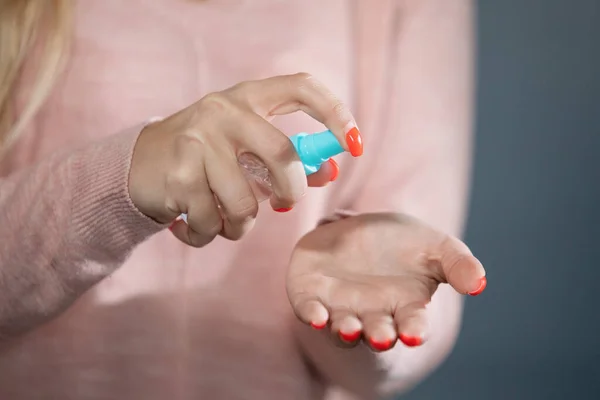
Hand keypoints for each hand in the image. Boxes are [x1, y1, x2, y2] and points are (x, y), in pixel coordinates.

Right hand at [129, 73, 361, 246]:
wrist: (140, 165)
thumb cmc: (206, 157)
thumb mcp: (246, 149)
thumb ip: (287, 160)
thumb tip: (330, 172)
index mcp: (247, 98)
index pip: (301, 88)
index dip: (335, 113)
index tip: (354, 145)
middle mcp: (223, 111)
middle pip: (282, 156)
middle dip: (290, 192)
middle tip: (283, 204)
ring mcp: (197, 141)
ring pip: (245, 204)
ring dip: (240, 225)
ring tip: (224, 218)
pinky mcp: (178, 175)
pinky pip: (212, 224)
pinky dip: (208, 234)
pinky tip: (192, 223)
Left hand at [286, 212, 485, 350]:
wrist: (360, 230)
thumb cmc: (403, 244)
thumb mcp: (437, 248)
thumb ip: (458, 265)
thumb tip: (480, 284)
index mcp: (405, 306)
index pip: (412, 323)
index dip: (413, 329)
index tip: (414, 334)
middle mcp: (373, 313)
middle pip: (377, 331)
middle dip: (380, 335)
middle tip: (382, 336)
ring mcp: (341, 307)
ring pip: (343, 327)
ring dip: (346, 330)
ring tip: (350, 329)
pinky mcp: (311, 296)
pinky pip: (309, 310)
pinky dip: (312, 315)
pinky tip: (316, 316)